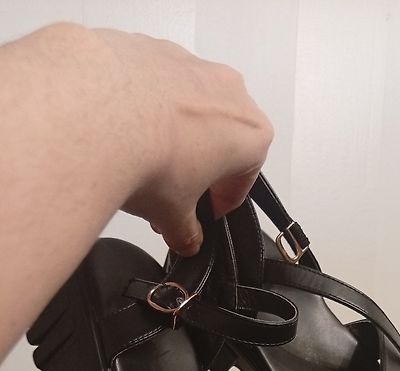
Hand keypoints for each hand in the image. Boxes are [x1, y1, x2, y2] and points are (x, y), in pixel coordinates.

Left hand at [95, 29, 273, 254]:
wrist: (95, 112)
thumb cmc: (150, 156)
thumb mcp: (174, 215)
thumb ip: (186, 232)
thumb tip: (185, 240)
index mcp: (251, 134)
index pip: (244, 179)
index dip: (221, 205)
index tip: (203, 216)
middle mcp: (229, 91)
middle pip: (218, 139)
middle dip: (196, 169)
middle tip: (169, 197)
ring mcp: (191, 64)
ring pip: (187, 109)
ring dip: (172, 137)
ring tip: (139, 165)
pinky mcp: (151, 49)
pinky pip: (153, 85)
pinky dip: (141, 108)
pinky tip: (118, 134)